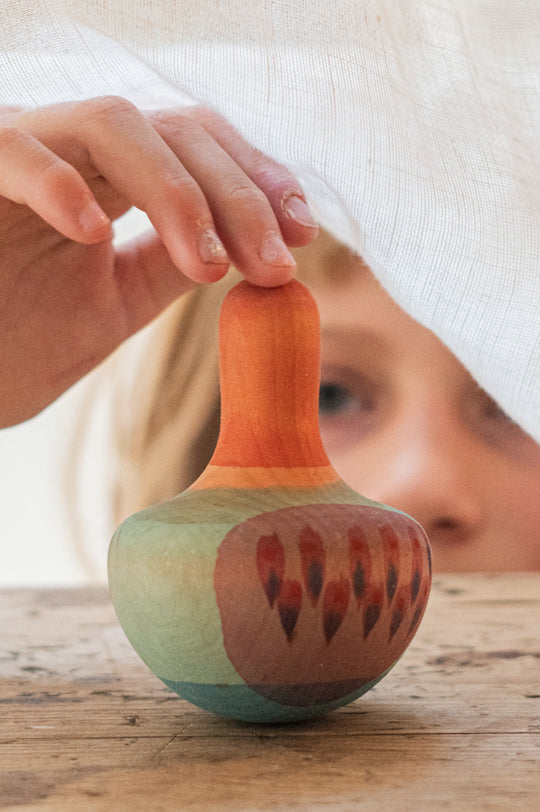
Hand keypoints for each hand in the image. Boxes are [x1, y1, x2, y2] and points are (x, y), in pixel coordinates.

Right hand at [0, 98, 317, 426]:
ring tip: (208, 264)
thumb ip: (168, 268)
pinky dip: (53, 180)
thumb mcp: (112, 307)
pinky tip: (93, 232)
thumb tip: (242, 248)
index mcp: (111, 183)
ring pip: (114, 123)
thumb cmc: (11, 344)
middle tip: (277, 262)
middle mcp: (71, 153)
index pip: (199, 150)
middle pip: (178, 131)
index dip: (257, 182)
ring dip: (177, 192)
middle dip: (239, 194)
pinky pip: (11, 147)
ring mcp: (19, 152)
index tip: (303, 233)